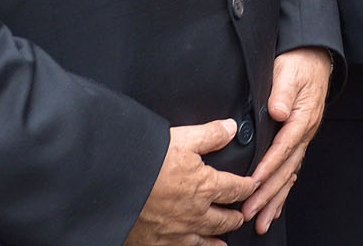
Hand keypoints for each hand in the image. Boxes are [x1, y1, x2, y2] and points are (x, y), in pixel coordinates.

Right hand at [123, 118, 256, 245]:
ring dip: (218, 238)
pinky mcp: (156, 244)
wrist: (110, 187)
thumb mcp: (181, 139)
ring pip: (206, 239)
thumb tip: (230, 128)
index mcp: (204, 187)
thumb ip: (210, 134)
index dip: (247, 187)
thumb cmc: (143, 162)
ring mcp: (176, 232)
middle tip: (241, 215)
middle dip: (236, 216)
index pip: (236, 189)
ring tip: (225, 240)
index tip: (252, 186)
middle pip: (225, 219)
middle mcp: (195, 214)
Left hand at [244, 47, 333, 231]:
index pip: (283, 148)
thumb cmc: (299, 63)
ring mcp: (303, 138)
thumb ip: (283, 92)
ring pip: (289, 174)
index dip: (267, 168)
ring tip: (261, 221)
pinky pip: (291, 169)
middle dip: (268, 194)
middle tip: (250, 213)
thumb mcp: (289, 72)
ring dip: (275, 199)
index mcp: (302, 118)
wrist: (314, 57)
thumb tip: (277, 111)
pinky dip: (283, 190)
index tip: (252, 184)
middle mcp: (305, 132)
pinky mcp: (298, 139)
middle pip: (286, 169)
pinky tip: (275, 205)